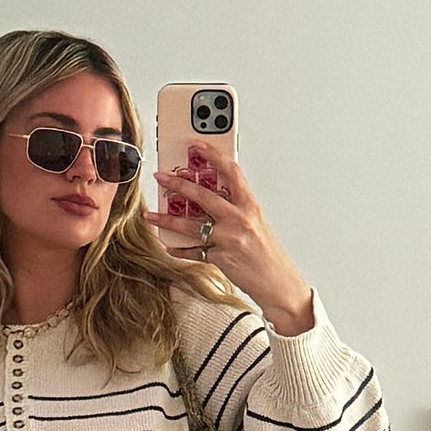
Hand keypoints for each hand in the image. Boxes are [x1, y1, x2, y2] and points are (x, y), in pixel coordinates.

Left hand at [143, 141, 313, 332]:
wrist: (279, 285)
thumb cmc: (268, 256)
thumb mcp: (256, 225)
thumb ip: (236, 210)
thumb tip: (210, 199)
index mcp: (250, 206)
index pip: (231, 172)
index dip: (213, 155)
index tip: (197, 145)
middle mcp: (240, 219)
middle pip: (203, 196)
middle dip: (178, 184)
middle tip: (161, 176)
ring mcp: (229, 239)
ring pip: (191, 225)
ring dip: (167, 220)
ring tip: (151, 215)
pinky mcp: (220, 259)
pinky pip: (194, 252)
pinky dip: (180, 250)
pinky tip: (170, 245)